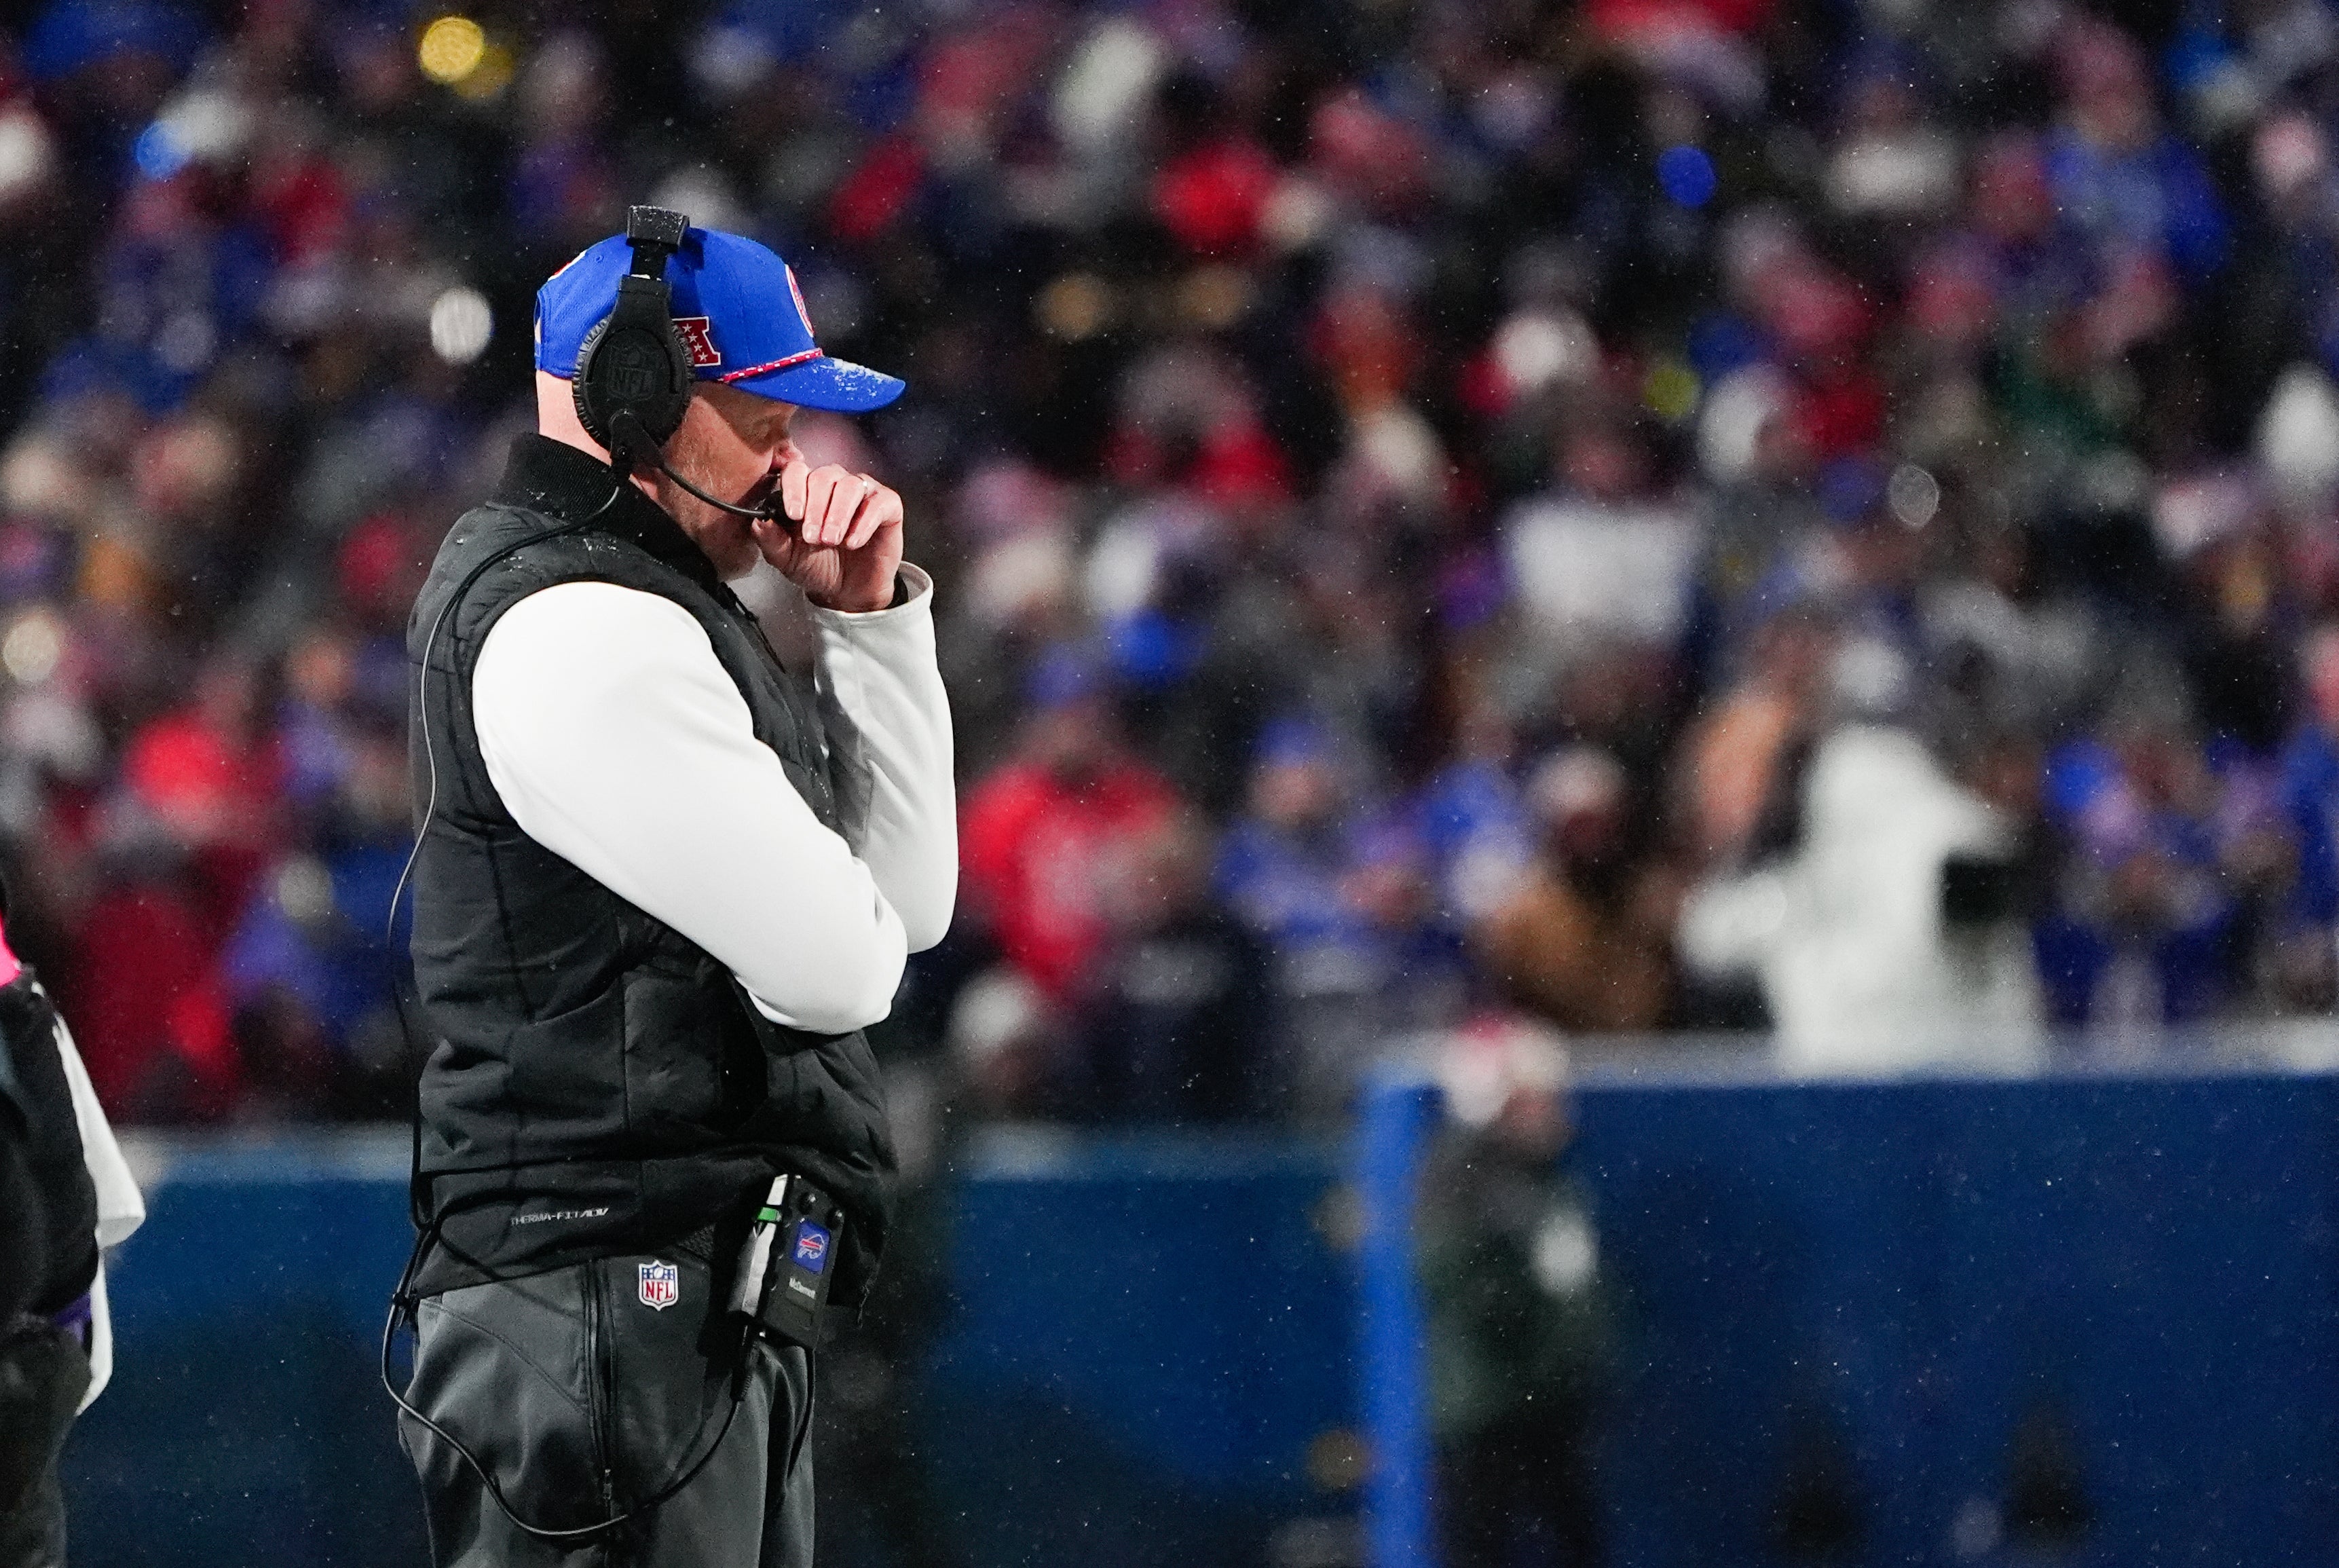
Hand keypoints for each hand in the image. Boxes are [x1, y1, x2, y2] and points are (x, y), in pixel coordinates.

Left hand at [753, 460, 903, 612]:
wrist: (848, 591)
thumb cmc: (817, 566)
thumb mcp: (786, 558)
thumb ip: (770, 539)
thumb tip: (758, 520)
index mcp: (807, 489)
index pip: (797, 470)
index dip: (794, 488)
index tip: (793, 514)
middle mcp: (835, 484)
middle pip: (823, 476)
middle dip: (816, 508)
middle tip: (813, 538)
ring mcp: (862, 491)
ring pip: (849, 485)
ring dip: (838, 514)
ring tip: (831, 541)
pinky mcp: (887, 505)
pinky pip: (878, 502)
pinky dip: (863, 523)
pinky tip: (853, 542)